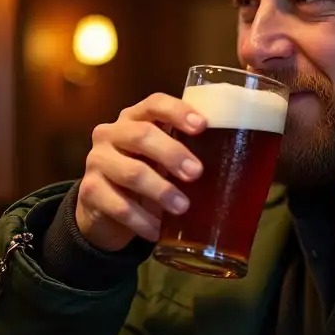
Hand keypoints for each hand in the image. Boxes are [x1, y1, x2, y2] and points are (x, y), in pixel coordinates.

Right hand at [75, 92, 206, 251]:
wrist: (105, 210)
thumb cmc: (148, 177)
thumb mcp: (166, 161)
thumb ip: (190, 154)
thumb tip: (244, 164)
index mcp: (136, 118)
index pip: (154, 103)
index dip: (178, 111)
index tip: (202, 126)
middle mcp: (112, 133)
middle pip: (142, 135)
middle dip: (173, 153)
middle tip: (197, 173)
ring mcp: (97, 160)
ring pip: (131, 172)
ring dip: (161, 191)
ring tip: (182, 208)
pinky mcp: (89, 191)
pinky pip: (118, 205)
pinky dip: (142, 221)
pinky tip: (157, 231)